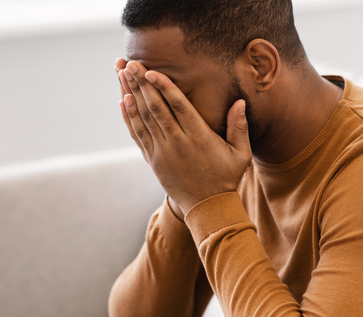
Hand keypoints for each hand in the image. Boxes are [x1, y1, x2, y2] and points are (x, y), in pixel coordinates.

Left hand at [115, 59, 251, 215]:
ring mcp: (162, 152)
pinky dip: (129, 117)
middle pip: (155, 108)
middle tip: (130, 63)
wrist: (207, 208)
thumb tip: (240, 101)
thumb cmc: (226, 178)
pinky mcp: (153, 160)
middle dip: (141, 84)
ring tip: (122, 74)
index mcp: (199, 137)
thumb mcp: (240, 154)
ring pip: (143, 119)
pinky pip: (138, 135)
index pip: (178, 107)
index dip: (163, 87)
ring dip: (131, 94)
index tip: (151, 71)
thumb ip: (239, 127)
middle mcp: (177, 143)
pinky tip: (122, 100)